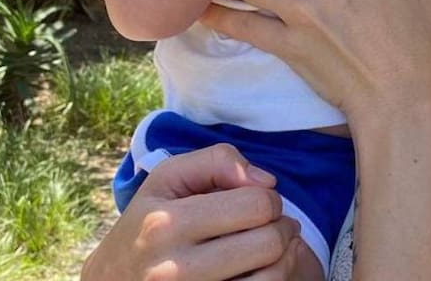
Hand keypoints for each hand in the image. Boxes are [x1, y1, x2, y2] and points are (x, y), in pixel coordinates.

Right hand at [82, 145, 301, 280]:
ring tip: (270, 251)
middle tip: (273, 227)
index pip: (257, 204)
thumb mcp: (166, 180)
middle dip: (281, 229)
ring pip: (272, 277)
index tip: (259, 204)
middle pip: (269, 243)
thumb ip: (216, 161)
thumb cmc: (148, 224)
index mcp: (166, 224)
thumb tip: (265, 181)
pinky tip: (258, 272)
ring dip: (283, 259)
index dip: (269, 199)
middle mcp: (173, 269)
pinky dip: (271, 280)